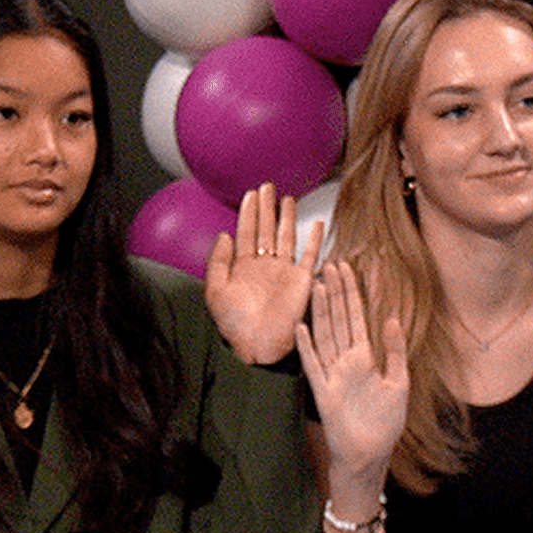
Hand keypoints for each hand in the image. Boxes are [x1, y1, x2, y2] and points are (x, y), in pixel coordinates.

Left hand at [205, 183, 323, 363]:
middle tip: (267, 186)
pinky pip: (309, 255)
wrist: (258, 347)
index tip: (250, 194)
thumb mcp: (215, 292)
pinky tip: (317, 223)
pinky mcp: (301, 281)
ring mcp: (284, 272)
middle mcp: (264, 266)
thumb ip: (217, 262)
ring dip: (286, 218)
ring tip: (286, 198)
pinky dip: (314, 239)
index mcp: (243, 268)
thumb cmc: (234, 326)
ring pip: (286, 237)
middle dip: (266, 208)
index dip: (248, 213)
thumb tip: (223, 234)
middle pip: (265, 229)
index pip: (246, 232)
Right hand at [299, 260, 408, 481]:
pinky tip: (300, 327)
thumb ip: (395, 352)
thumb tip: (392, 319)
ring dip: (321, 311)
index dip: (352, 293)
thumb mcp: (399, 384)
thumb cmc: (385, 423)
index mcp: (364, 358)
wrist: (369, 455)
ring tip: (317, 286)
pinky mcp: (324, 392)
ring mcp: (332, 375)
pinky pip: (313, 366)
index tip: (347, 268)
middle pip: (338, 320)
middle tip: (330, 264)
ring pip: (325, 336)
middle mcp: (345, 362)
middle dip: (335, 293)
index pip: (356, 318)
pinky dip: (307, 347)